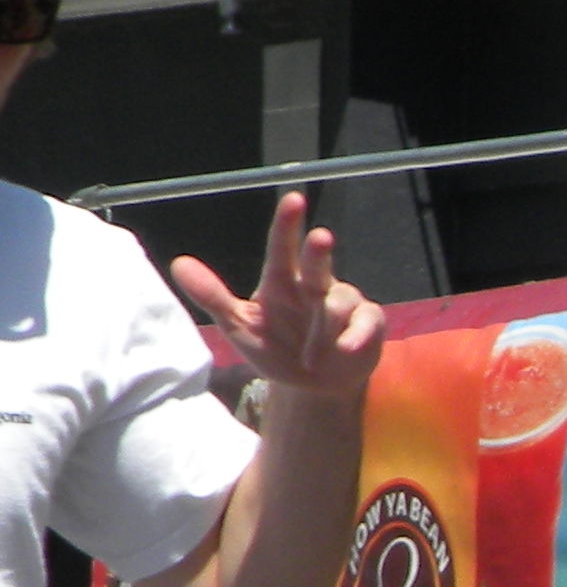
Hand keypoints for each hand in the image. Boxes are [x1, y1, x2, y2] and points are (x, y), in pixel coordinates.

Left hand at [169, 191, 384, 405]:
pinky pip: (367, 322)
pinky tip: (345, 349)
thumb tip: (178, 264)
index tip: (294, 200)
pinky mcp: (368, 323)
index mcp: (282, 281)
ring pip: (339, 301)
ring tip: (310, 358)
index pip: (282, 248)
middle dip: (319, 252)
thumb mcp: (239, 327)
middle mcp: (314, 286)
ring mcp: (343, 303)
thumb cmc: (275, 349)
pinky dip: (356, 336)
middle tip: (320, 237)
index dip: (288, 224)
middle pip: (317, 263)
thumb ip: (213, 296)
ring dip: (323, 330)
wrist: (313, 387)